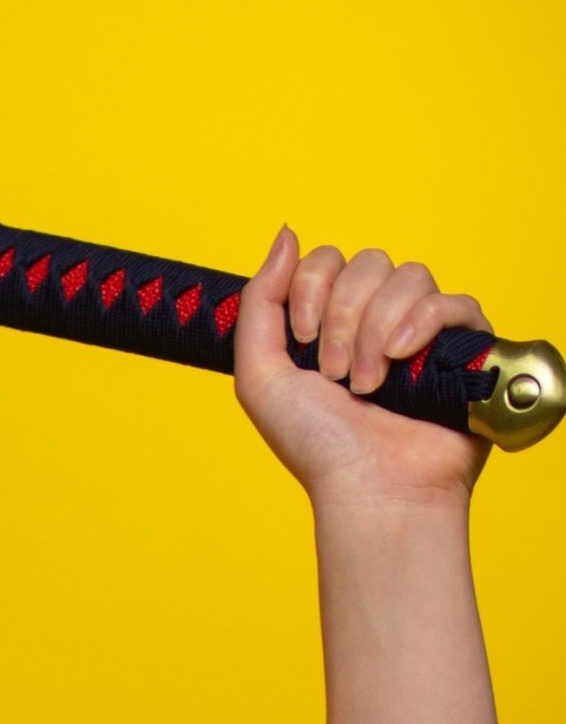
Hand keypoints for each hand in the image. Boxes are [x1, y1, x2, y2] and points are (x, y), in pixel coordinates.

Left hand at [234, 227, 487, 503]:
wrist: (368, 489)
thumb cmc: (316, 445)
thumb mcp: (259, 375)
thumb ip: (259, 302)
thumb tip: (286, 234)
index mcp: (333, 322)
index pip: (327, 259)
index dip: (311, 288)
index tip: (303, 340)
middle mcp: (378, 320)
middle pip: (367, 262)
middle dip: (344, 317)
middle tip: (335, 375)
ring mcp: (423, 331)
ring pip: (409, 276)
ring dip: (376, 331)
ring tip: (368, 385)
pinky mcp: (464, 346)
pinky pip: (454, 300)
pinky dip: (422, 324)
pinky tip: (403, 360)